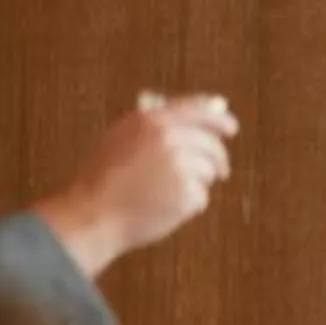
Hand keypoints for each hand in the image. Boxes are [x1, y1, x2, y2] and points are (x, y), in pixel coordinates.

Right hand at [31, 94, 237, 275]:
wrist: (93, 213)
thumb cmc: (105, 178)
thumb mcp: (124, 138)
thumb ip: (159, 125)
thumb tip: (202, 115)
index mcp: (151, 120)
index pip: (198, 111)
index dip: (219, 119)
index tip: (231, 127)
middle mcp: (168, 138)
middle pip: (211, 145)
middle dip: (218, 160)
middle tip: (221, 171)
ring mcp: (180, 166)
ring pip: (208, 172)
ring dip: (196, 183)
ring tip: (163, 192)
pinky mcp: (187, 193)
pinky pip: (200, 197)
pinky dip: (188, 204)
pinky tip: (162, 207)